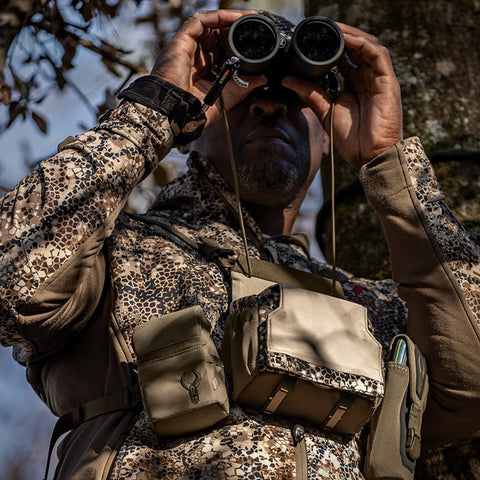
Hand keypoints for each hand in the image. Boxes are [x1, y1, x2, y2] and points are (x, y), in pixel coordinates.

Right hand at [151, 10, 265, 126]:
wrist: (174, 113)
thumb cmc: (193, 111)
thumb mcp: (225, 97)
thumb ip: (243, 86)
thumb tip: (263, 79)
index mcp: (202, 70)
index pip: (221, 50)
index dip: (236, 45)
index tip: (254, 43)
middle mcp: (194, 56)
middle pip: (216, 35)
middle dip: (236, 29)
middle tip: (255, 27)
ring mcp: (187, 47)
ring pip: (210, 25)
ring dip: (230, 19)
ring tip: (249, 19)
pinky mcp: (181, 40)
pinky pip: (201, 20)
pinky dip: (219, 17)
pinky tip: (236, 18)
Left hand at [282, 24, 402, 168]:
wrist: (370, 155)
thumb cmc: (352, 139)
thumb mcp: (325, 111)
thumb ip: (310, 93)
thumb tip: (288, 79)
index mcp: (355, 85)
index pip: (345, 58)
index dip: (331, 46)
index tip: (312, 40)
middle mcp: (368, 78)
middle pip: (356, 48)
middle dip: (340, 36)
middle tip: (320, 28)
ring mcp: (379, 78)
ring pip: (367, 46)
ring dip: (350, 34)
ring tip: (331, 28)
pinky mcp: (388, 81)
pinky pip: (377, 53)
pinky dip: (361, 43)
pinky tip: (345, 38)